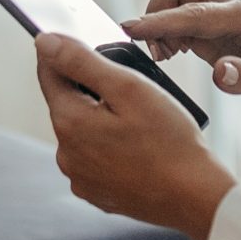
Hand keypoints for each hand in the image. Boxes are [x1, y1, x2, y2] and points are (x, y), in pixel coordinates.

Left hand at [36, 34, 234, 239]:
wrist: (196, 198)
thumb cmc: (170, 143)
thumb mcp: (128, 88)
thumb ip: (82, 61)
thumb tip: (44, 42)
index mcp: (69, 123)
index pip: (49, 73)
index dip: (65, 53)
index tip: (86, 45)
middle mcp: (65, 154)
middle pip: (67, 102)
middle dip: (91, 89)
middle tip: (130, 89)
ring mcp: (80, 177)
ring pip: (82, 131)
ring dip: (101, 119)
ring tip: (139, 121)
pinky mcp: (96, 193)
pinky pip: (95, 158)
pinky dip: (110, 147)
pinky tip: (137, 147)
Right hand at [121, 0, 240, 162]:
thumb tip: (220, 74)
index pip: (193, 12)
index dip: (160, 21)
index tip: (130, 29)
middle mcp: (232, 8)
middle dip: (157, 13)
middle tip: (158, 52)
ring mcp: (222, 16)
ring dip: (160, 24)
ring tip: (165, 57)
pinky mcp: (215, 29)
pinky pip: (179, 18)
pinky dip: (166, 33)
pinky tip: (172, 55)